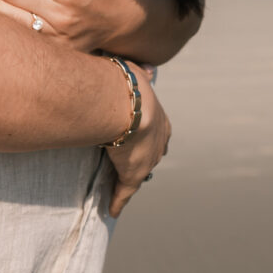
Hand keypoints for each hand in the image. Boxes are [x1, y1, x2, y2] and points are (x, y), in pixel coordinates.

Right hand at [106, 66, 170, 217]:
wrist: (129, 104)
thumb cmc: (127, 84)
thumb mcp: (134, 73)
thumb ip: (134, 72)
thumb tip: (138, 63)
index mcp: (160, 119)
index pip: (158, 132)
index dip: (149, 135)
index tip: (140, 136)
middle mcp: (158, 141)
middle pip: (153, 153)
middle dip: (144, 156)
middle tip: (131, 158)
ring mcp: (147, 159)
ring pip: (140, 171)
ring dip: (131, 176)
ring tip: (119, 183)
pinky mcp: (132, 174)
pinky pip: (124, 191)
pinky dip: (119, 200)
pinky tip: (113, 209)